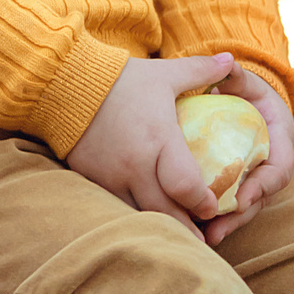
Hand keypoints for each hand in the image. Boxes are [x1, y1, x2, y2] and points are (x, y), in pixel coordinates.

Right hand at [66, 53, 234, 235]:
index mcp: (159, 139)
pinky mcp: (92, 180)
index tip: (214, 207)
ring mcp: (111, 176)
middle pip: (166, 212)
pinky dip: (137, 214)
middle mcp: (135, 164)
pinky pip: (119, 206)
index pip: (186, 186)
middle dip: (188, 228)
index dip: (204, 203)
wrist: (63, 83)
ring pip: (142, 214)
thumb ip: (201, 70)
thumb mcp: (165, 73)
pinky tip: (148, 217)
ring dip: (162, 225)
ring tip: (179, 233)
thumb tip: (230, 59)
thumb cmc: (121, 79)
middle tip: (203, 234)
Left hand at [198, 63, 293, 245]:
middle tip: (216, 230)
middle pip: (258, 200)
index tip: (241, 200)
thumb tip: (227, 65)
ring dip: (225, 225)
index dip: (261, 188)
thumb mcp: (247, 84)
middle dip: (239, 217)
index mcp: (280, 145)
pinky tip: (191, 229)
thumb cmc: (250, 94)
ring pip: (242, 210)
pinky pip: (226, 206)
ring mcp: (253, 182)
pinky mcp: (236, 188)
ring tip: (203, 238)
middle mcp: (270, 169)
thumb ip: (238, 78)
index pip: (277, 172)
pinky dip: (212, 218)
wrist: (249, 107)